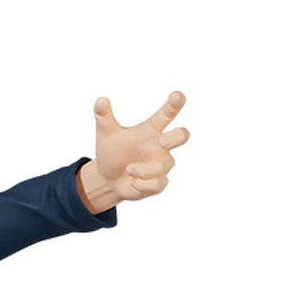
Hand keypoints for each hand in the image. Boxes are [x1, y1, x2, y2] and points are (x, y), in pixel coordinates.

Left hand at [84, 90, 189, 206]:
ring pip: (163, 165)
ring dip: (142, 170)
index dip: (174, 104)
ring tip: (127, 169)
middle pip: (181, 136)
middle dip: (177, 137)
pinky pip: (157, 184)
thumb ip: (104, 117)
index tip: (177, 96)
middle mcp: (160, 145)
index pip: (166, 114)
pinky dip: (142, 185)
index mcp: (150, 130)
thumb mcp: (106, 135)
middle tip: (161, 141)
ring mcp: (161, 164)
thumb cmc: (112, 152)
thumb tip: (100, 100)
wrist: (106, 179)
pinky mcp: (159, 183)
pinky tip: (132, 182)